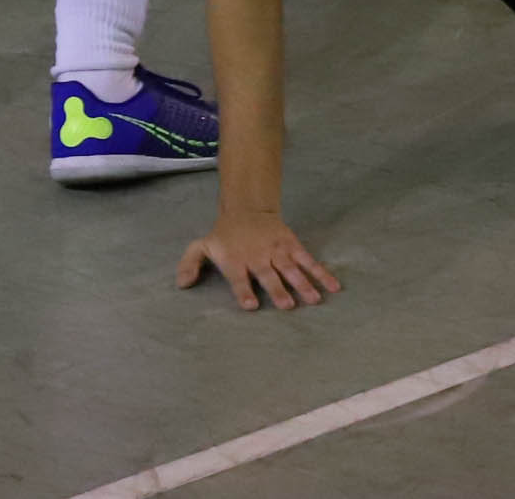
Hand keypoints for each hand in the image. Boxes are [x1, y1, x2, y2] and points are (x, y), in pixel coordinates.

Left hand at [177, 211, 340, 310]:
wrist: (246, 208)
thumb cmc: (224, 235)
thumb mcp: (202, 245)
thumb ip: (189, 263)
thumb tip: (181, 285)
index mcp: (235, 260)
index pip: (239, 278)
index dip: (244, 290)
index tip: (251, 305)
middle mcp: (257, 256)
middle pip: (268, 274)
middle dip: (277, 289)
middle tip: (287, 305)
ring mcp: (277, 251)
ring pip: (291, 268)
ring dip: (303, 283)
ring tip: (314, 299)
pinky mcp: (292, 245)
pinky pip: (308, 260)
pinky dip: (321, 272)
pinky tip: (333, 286)